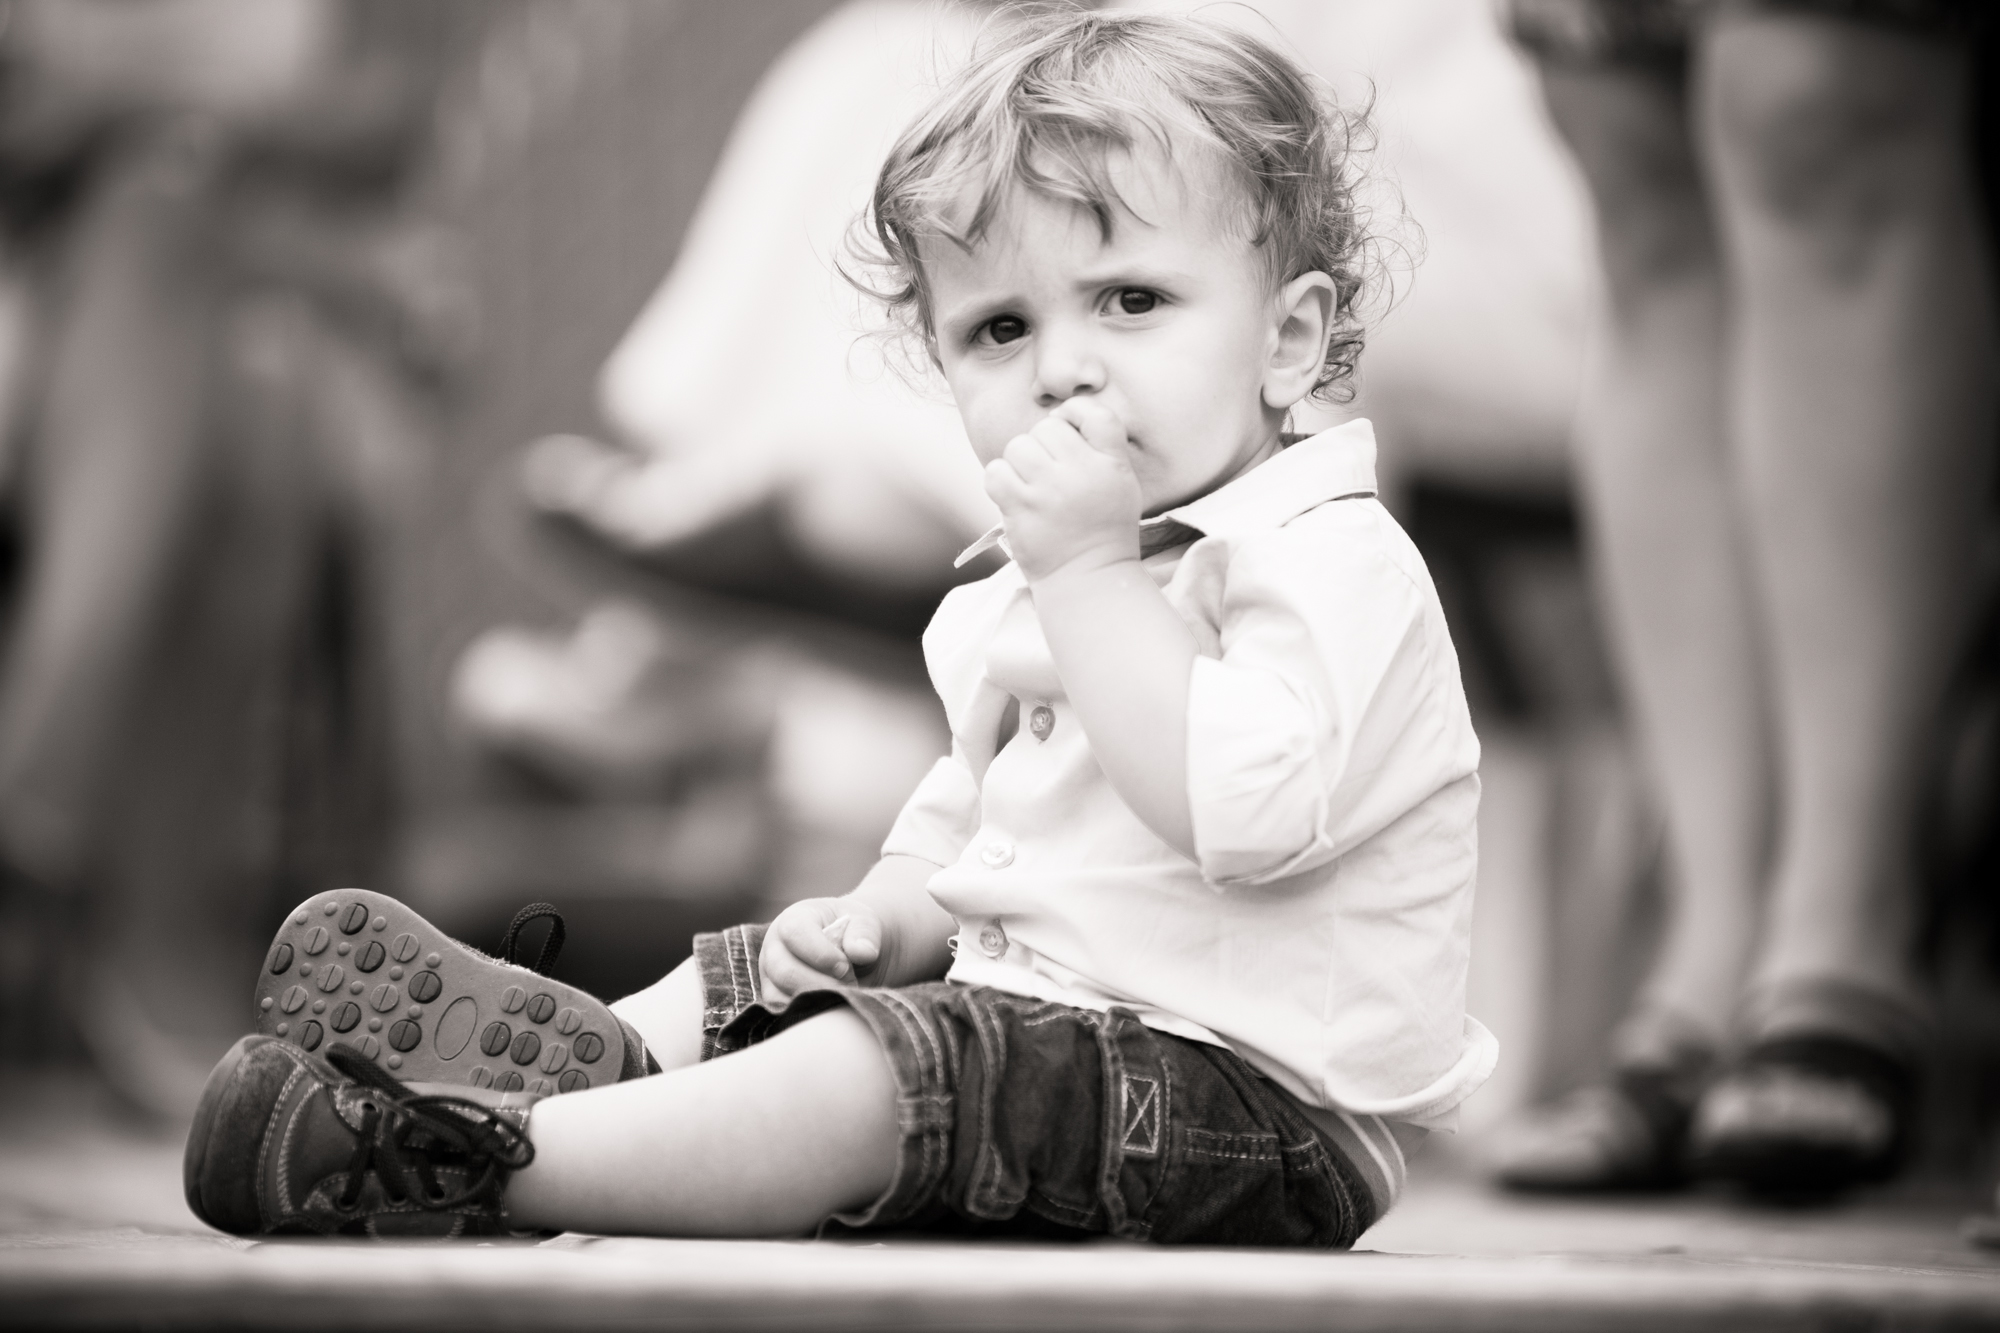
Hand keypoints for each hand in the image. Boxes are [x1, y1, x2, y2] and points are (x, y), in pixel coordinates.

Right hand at [759, 897, 885, 1008]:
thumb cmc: (851, 931)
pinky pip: (781, 1012)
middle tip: (848, 983)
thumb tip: (862, 952)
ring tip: (842, 993)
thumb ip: (865, 932)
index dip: (821, 953)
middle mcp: (774, 946)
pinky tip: (830, 1005)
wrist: (849, 948)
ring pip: (778, 996)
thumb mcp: (864, 921)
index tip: (845, 966)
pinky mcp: (773, 997)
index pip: (794, 933)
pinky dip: (807, 1013)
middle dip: (821, 983)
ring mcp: (770, 974)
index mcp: (793, 919)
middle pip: (784, 971)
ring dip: (815, 1000)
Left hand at [983, 397, 1141, 581]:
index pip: (1095, 413)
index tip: (1068, 430)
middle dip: (1044, 445)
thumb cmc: (1103, 528)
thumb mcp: (1121, 483)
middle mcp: (1082, 473)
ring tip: (1032, 485)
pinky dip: (1000, 480)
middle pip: (1048, 427)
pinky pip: (996, 471)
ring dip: (1020, 462)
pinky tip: (1014, 494)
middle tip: (1050, 473)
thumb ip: (1101, 446)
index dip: (1074, 413)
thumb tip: (1059, 413)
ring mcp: (1049, 491)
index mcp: (1112, 464)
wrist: (1088, 576)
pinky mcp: (1021, 508)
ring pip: (1019, 446)